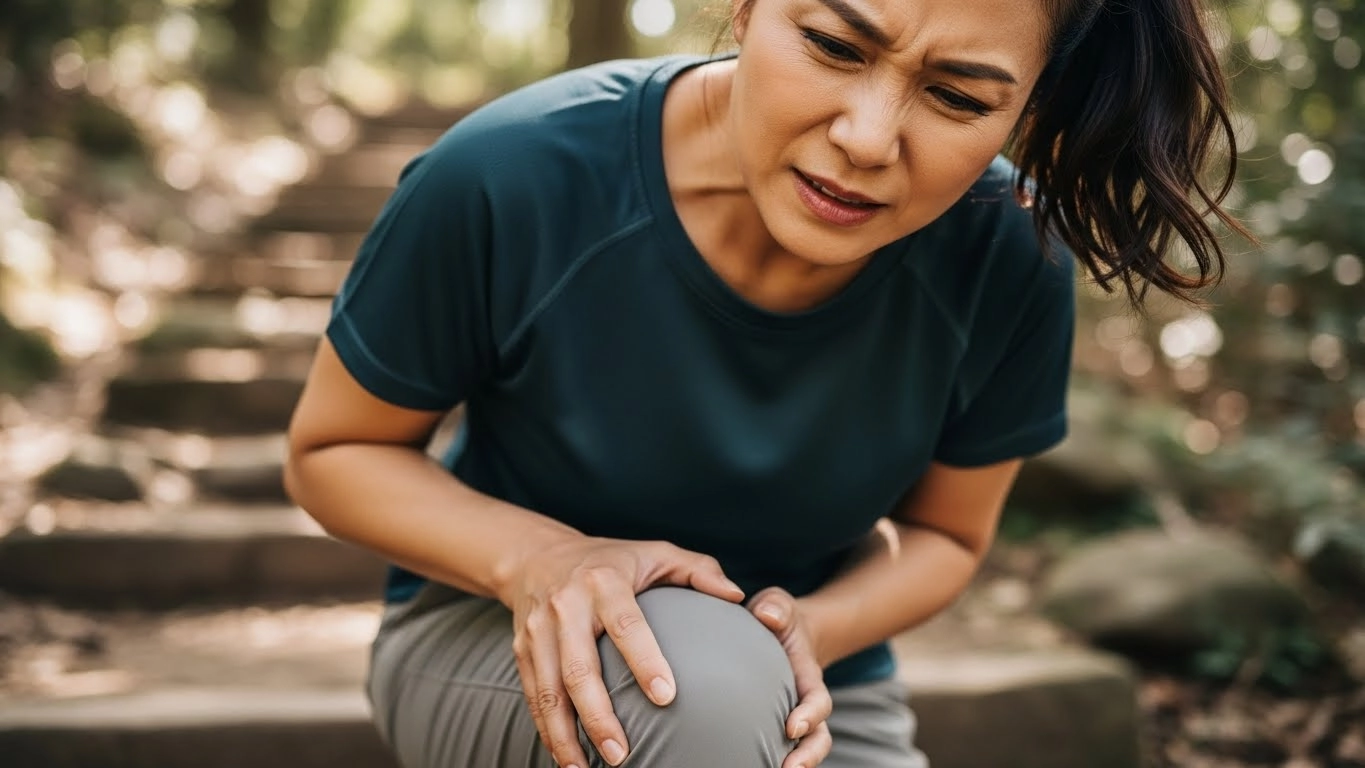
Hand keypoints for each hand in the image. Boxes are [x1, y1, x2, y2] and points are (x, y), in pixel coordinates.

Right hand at [500, 536, 744, 767]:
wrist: (536, 555)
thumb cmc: (611, 559)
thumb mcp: (656, 552)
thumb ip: (699, 570)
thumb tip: (737, 597)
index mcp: (604, 581)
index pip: (627, 625)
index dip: (646, 661)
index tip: (667, 698)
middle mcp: (567, 606)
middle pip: (579, 668)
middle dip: (598, 716)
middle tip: (623, 755)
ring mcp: (539, 630)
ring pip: (549, 689)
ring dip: (566, 734)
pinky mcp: (522, 649)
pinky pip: (533, 695)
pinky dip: (547, 729)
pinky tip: (565, 757)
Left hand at [748, 588, 834, 767]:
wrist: (780, 631)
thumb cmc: (777, 617)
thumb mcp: (778, 603)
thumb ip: (776, 606)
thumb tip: (766, 616)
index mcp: (808, 676)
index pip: (818, 700)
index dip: (810, 715)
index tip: (792, 728)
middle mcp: (803, 701)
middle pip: (819, 736)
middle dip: (809, 755)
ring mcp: (791, 714)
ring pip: (803, 748)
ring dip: (795, 764)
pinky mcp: (773, 722)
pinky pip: (774, 745)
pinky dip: (766, 758)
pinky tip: (738, 763)